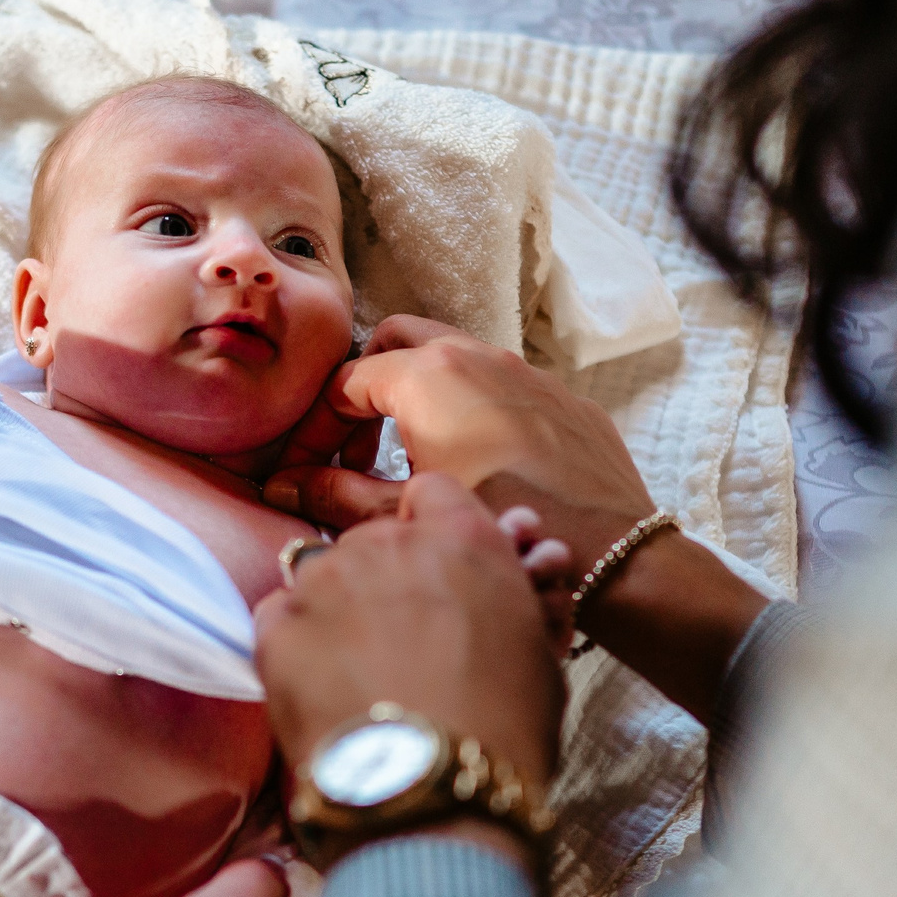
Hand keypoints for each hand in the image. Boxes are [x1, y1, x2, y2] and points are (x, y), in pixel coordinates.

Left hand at [255, 472, 559, 783]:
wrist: (433, 795)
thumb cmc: (502, 733)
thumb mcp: (538, 654)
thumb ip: (513, 597)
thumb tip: (520, 572)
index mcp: (462, 537)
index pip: (434, 493)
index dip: (435, 531)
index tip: (439, 570)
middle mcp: (386, 543)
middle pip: (375, 539)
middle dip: (387, 578)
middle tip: (406, 639)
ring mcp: (322, 582)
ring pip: (324, 575)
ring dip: (340, 610)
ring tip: (363, 676)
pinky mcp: (276, 629)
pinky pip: (281, 617)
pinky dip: (297, 644)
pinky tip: (326, 688)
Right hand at [265, 317, 654, 570]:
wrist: (610, 555)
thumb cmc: (501, 531)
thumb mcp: (403, 515)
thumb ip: (334, 493)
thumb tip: (285, 484)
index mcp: (428, 376)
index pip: (347, 382)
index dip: (316, 428)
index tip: (307, 470)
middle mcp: (478, 356)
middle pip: (397, 342)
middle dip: (367, 386)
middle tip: (354, 448)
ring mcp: (528, 373)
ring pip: (455, 360)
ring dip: (420, 398)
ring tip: (411, 461)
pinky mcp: (565, 400)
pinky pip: (504, 388)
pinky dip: (472, 412)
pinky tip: (474, 469)